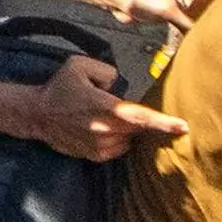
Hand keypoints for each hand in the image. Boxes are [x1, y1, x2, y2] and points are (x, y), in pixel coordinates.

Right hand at [18, 53, 181, 161]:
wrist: (37, 114)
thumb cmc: (59, 88)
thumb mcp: (80, 65)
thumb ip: (107, 70)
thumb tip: (119, 84)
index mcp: (105, 107)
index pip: (141, 118)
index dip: (164, 123)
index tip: (183, 126)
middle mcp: (105, 130)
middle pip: (139, 130)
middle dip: (143, 122)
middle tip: (126, 109)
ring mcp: (100, 146)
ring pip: (129, 139)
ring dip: (126, 130)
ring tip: (104, 117)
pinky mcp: (95, 156)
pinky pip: (117, 148)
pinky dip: (116, 139)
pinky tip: (100, 128)